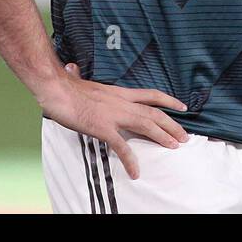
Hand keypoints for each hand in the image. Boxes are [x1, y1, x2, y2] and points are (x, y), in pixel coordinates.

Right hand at [39, 62, 189, 179]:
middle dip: (172, 124)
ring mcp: (114, 115)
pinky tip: (135, 171)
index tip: (182, 106)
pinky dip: (130, 160)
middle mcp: (122, 102)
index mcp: (119, 92)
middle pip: (154, 112)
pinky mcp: (103, 128)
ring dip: (162, 136)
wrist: (56, 89)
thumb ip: (87, 82)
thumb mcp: (84, 82)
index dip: (169, 100)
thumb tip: (74, 70)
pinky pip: (121, 146)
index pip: (151, 94)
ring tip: (174, 147)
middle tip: (185, 136)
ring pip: (146, 125)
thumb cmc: (66, 87)